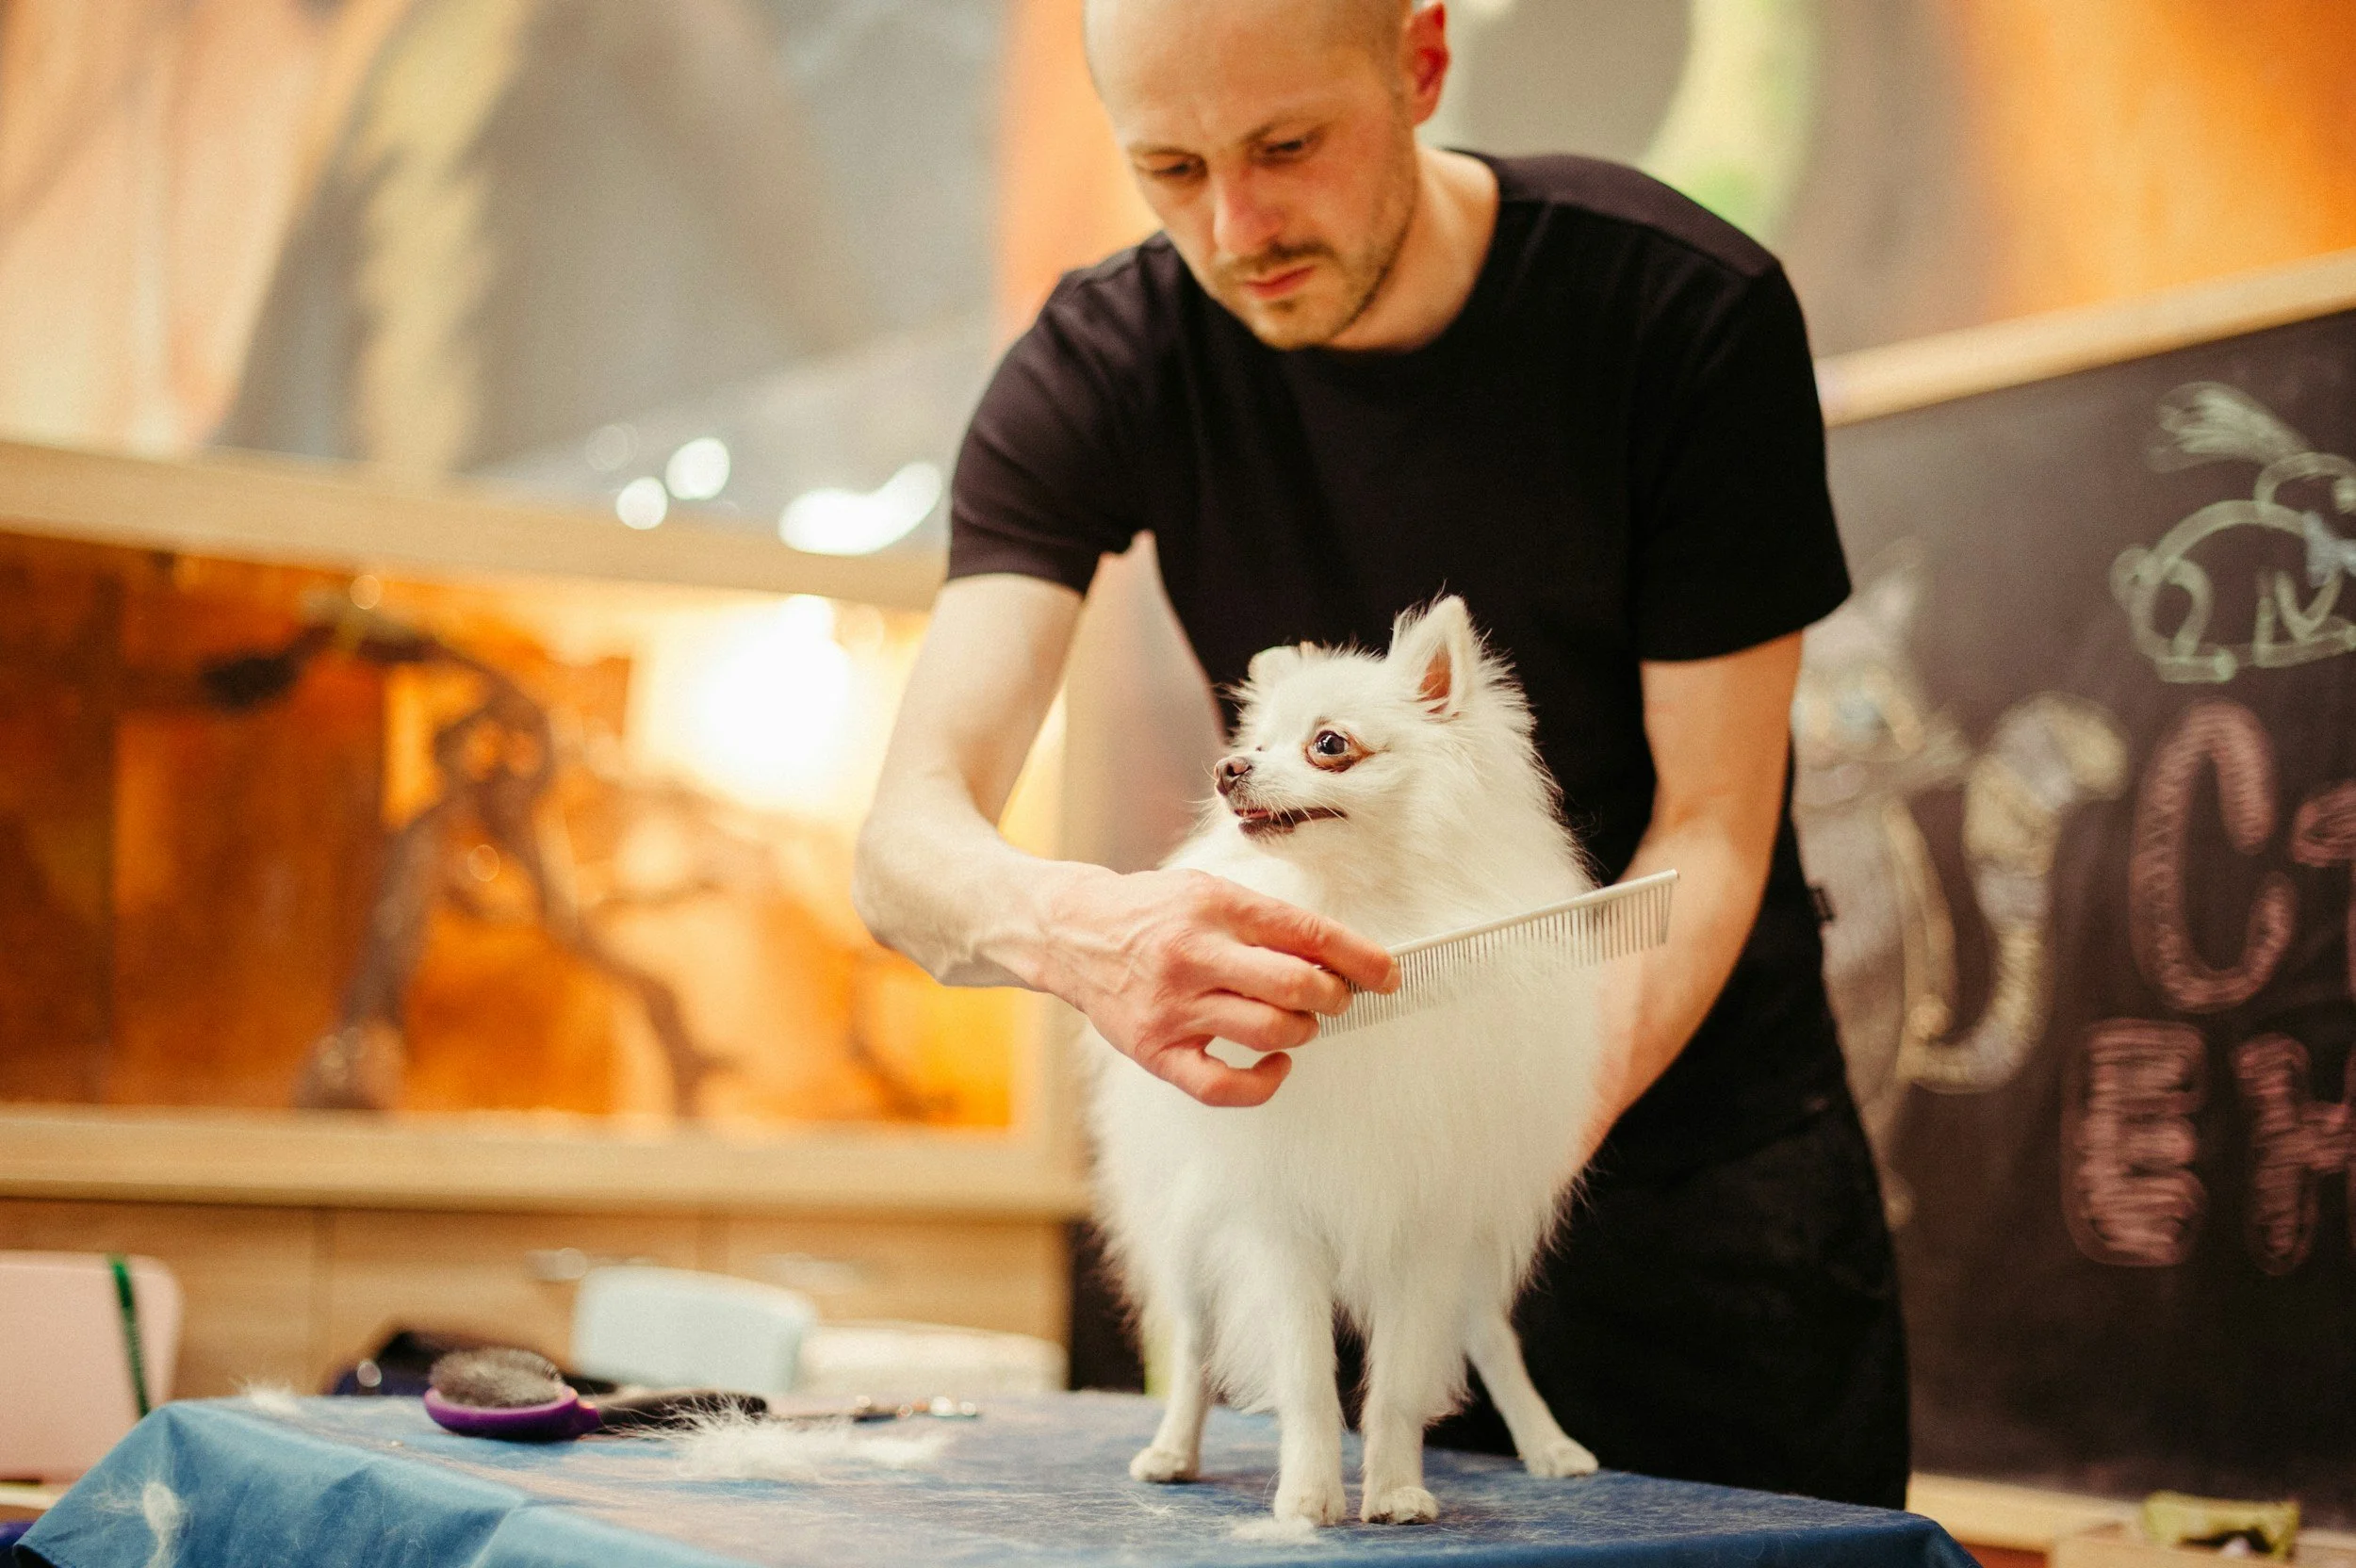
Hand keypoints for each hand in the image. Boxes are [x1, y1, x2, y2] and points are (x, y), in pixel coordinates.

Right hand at [1034, 865, 1397, 1106]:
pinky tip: (1275, 1065)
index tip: (1387, 973)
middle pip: (1295, 986)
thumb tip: (1339, 956)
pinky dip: (1264, 1082)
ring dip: (1303, 1031)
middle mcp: (1193, 954)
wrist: (1072, 932)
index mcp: (1213, 906)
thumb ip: (1267, 922)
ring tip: (1298, 1020)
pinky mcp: (1155, 1051)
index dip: (1359, 957)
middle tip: (1335, 997)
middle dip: (1334, 996)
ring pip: (1269, 1033)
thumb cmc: (1152, 913)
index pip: (1306, 932)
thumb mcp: (1208, 892)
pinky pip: (1223, 1087)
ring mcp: (1172, 1007)